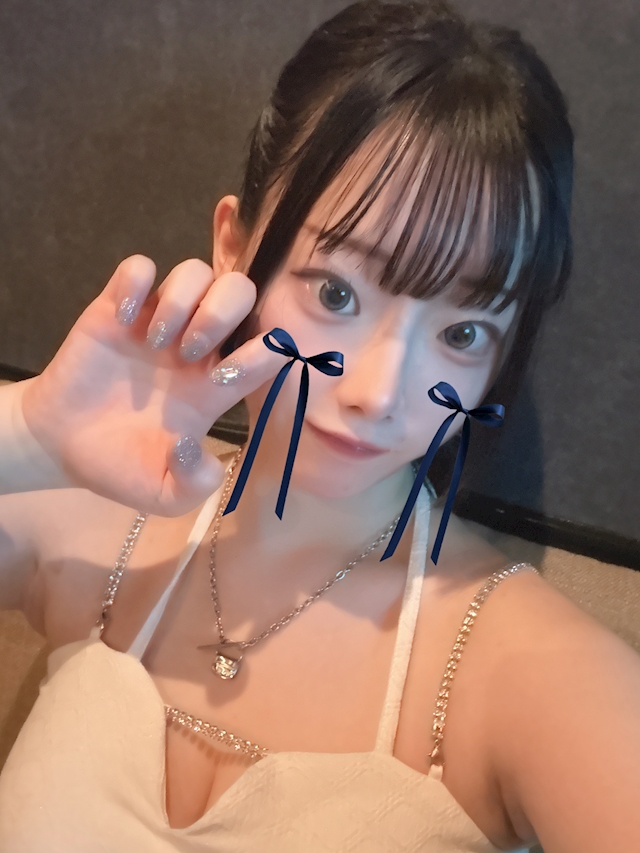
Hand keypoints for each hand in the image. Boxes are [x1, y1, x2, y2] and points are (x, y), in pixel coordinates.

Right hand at [20, 255, 281, 515]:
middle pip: (240, 291)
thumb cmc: (120, 465)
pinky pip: (140, 267)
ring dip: (182, 301)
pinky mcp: (117, 307)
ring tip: (157, 341)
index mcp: (218, 385)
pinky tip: (121, 318)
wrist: (62, 446)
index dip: (264, 352)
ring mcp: (158, 322)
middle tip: (190, 353)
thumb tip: (198, 450)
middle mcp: (197, 346)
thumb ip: (193, 484)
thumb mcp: (163, 494)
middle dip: (222, 315)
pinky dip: (135, 282)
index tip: (225, 376)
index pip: (266, 348)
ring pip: (196, 271)